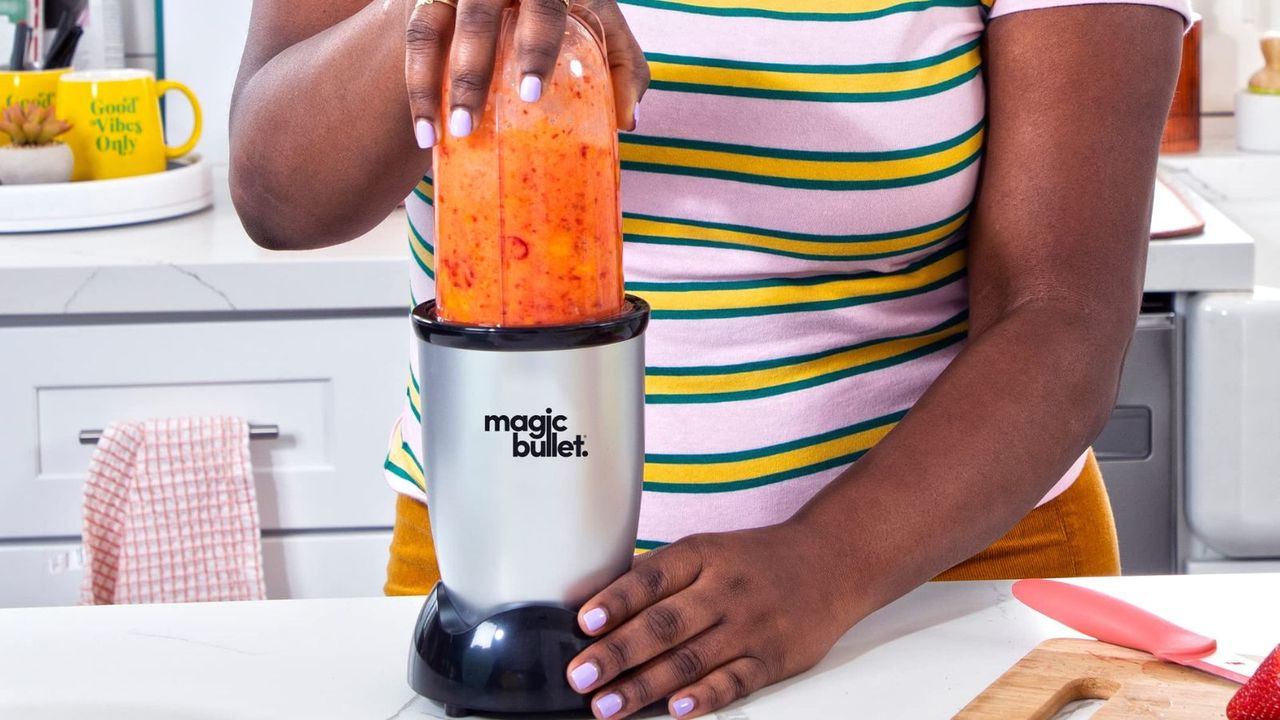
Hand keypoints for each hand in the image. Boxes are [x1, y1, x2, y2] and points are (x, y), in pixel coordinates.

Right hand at [404, 0, 648, 147]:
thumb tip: (627, 120)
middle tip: (471, 126)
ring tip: (440, 137)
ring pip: (433, 26)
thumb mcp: (601, 29)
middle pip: (479, 14)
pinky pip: (415, 40)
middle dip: (472, 72)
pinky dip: (417, 88)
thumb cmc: (570, 14)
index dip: (536, 46)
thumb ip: (621, 66)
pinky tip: (425, 132)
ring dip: (431, 85)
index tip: (530, 94)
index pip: (544, 5)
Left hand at [565, 524, 859, 718]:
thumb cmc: (753, 561)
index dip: (616, 601)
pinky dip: (704, 697)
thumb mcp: (707, 550)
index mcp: (702, 556)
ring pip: (691, 659)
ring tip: (607, 705)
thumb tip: (598, 609)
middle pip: (665, 624)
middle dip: (618, 653)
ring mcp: (750, 626)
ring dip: (645, 686)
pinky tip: (677, 710)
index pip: (652, 578)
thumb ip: (660, 578)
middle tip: (580, 676)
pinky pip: (734, 681)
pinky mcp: (773, 659)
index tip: (585, 622)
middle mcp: (725, 589)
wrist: (830, 562)